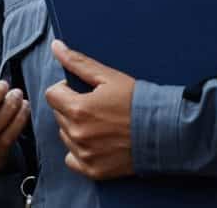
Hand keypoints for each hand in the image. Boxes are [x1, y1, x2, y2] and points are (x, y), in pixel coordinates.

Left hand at [45, 39, 135, 179]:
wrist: (164, 131)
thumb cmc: (137, 100)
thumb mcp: (107, 76)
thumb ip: (77, 62)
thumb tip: (55, 46)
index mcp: (78, 109)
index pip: (52, 95)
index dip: (65, 89)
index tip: (82, 91)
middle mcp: (77, 134)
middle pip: (58, 115)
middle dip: (71, 107)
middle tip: (96, 106)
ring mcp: (84, 154)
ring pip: (65, 135)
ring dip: (75, 128)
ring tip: (100, 123)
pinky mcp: (93, 170)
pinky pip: (72, 158)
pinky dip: (80, 150)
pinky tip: (98, 142)